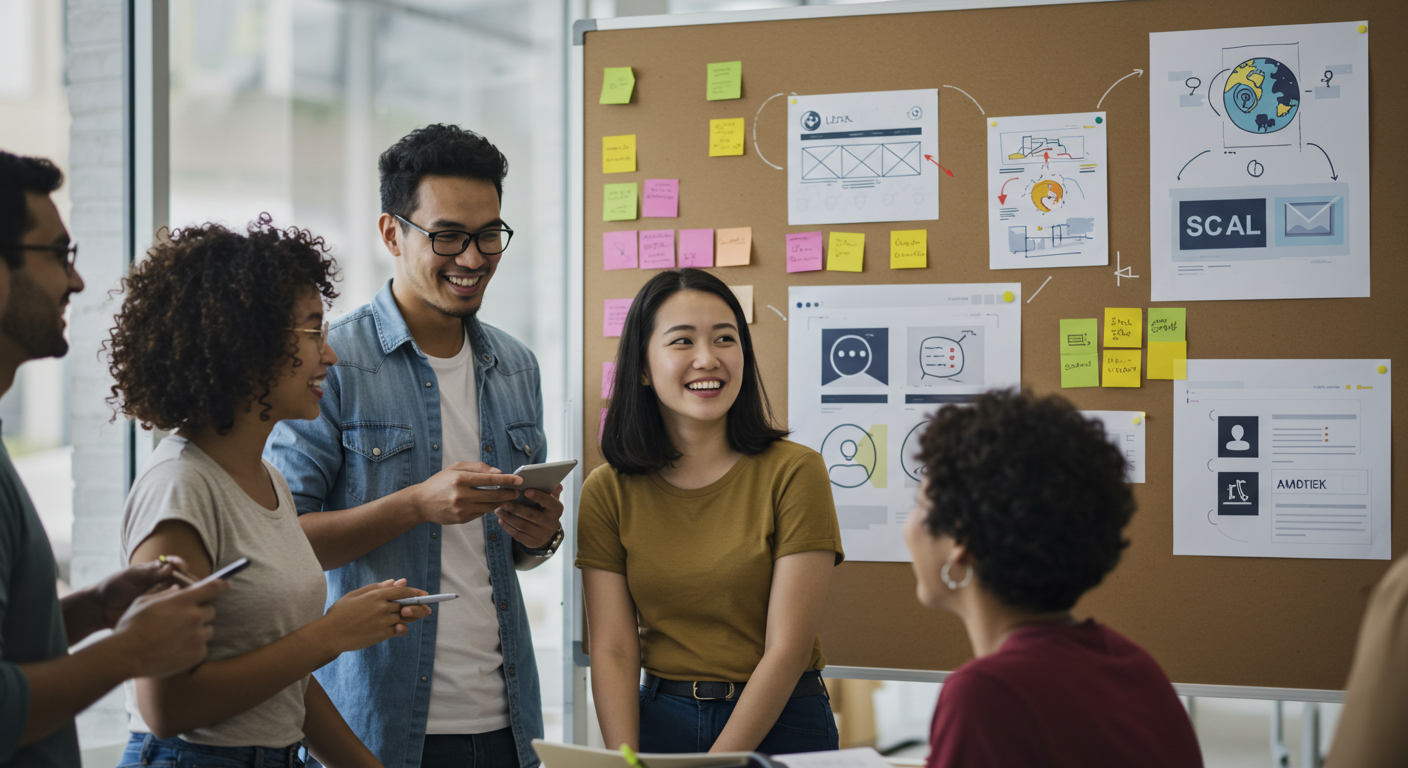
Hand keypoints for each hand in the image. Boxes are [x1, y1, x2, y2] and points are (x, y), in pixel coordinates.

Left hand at [90, 557, 191, 629]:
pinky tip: (183, 617)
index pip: (179, 567)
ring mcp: (165, 600)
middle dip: (194, 586)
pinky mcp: (162, 615)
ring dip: (190, 601)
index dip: (183, 567)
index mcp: (160, 572)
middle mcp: (166, 585)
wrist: (100, 608)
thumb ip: (149, 571)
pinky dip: (181, 615)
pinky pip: (175, 614)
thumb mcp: (130, 576)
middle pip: (188, 584)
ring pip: (185, 599)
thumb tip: (171, 567)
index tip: (182, 568)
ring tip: (192, 603)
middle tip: (194, 589)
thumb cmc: (114, 586)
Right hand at [111, 578, 227, 677]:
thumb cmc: (131, 626)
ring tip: (177, 637)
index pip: (213, 587)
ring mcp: (197, 636)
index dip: (222, 584)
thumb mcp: (145, 602)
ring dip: (198, 631)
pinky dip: (194, 647)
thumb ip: (165, 595)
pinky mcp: (197, 654)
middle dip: (201, 613)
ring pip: (208, 630)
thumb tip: (178, 590)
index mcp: (183, 600)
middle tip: (184, 620)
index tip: (227, 585)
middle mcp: (194, 616)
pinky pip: (203, 647)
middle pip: (211, 611)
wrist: (126, 655)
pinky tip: (176, 649)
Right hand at [319, 581, 429, 653]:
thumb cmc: (340, 613)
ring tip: (419, 616)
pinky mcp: (382, 634)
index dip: (416, 593)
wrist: (330, 634)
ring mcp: (383, 621)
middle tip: (428, 608)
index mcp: (376, 595)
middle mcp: (382, 607)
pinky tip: (400, 628)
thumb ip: (377, 587)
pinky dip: (402, 629)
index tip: (425, 594)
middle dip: (419, 607)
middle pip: (408, 605)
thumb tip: (396, 581)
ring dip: (412, 617)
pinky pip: (398, 630)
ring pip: (405, 618)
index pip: (403, 592)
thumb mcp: (356, 595)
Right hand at [412, 462, 521, 526]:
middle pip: (493, 495)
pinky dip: (488, 508)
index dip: (507, 480)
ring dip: (501, 502)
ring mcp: (462, 509)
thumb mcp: (456, 468)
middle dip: (508, 493)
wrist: (421, 503)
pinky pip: (481, 513)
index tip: (519, 480)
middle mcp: (461, 495)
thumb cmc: (440, 482)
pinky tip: (492, 503)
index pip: (490, 479)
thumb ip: (478, 467)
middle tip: (517, 491)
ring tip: (508, 497)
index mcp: (460, 479)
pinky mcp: (462, 519)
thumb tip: (498, 472)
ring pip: (489, 506)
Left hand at [495, 484, 563, 549]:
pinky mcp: (532, 542)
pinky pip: (517, 534)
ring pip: (522, 525)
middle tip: (503, 502)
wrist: (547, 533)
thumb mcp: (551, 501)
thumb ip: (551, 492)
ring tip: (498, 510)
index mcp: (556, 509)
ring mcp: (541, 534)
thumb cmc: (545, 511)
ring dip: (508, 517)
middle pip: (531, 515)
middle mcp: (551, 523)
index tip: (525, 491)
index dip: (538, 496)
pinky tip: (501, 520)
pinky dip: (507, 527)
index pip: (548, 502)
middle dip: (516, 508)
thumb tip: (556, 483)